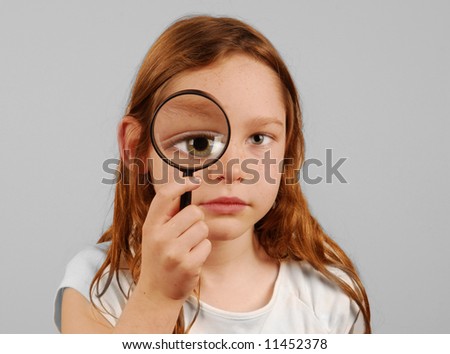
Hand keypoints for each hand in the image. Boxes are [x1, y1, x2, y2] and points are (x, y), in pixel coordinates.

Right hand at [137, 177, 210, 300]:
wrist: (157, 292)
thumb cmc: (159, 258)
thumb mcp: (154, 234)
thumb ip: (167, 215)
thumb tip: (187, 188)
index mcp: (150, 225)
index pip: (165, 195)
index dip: (182, 184)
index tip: (194, 181)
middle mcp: (159, 237)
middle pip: (194, 212)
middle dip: (196, 221)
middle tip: (186, 234)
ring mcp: (173, 252)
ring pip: (203, 228)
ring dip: (200, 237)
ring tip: (187, 249)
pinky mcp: (187, 265)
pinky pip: (207, 245)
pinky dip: (203, 251)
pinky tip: (191, 260)